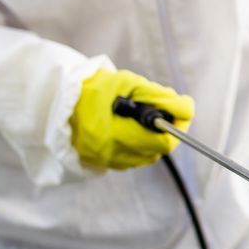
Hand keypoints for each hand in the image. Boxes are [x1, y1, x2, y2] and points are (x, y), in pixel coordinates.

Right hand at [70, 69, 193, 168]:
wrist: (62, 103)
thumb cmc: (96, 90)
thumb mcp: (128, 84)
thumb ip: (159, 96)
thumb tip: (187, 108)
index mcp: (115, 134)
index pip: (165, 140)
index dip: (179, 123)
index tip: (182, 106)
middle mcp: (113, 154)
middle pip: (160, 148)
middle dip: (168, 128)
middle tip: (165, 108)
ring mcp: (111, 162)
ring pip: (150, 154)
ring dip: (155, 135)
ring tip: (144, 114)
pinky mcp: (109, 164)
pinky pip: (137, 157)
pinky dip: (142, 142)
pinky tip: (133, 126)